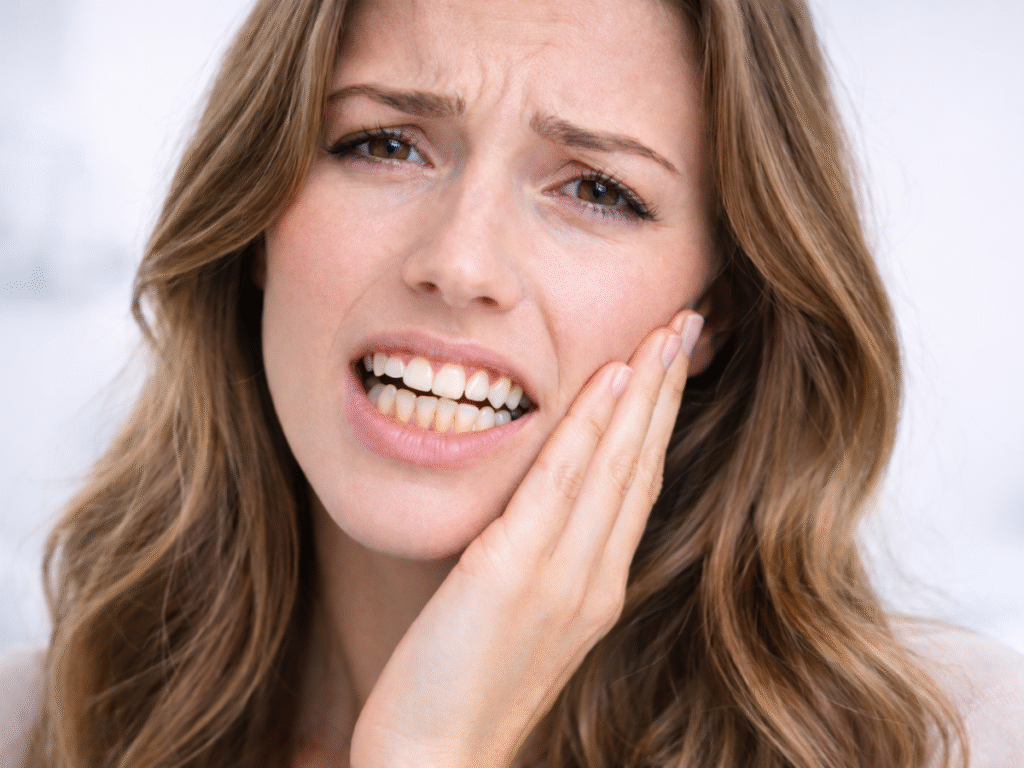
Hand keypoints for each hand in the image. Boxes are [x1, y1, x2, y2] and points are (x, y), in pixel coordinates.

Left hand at [349, 310, 702, 767]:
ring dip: (642, 392)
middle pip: (642, 465)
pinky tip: (608, 380)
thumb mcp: (516, 616)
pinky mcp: (513, 575)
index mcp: (595, 587)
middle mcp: (594, 579)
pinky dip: (590, 429)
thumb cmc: (463, 686)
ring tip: (665, 332)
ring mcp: (561, 578)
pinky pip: (560, 486)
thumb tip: (537, 506)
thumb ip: (539, 561)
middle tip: (689, 323)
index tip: (672, 363)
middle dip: (667, 389)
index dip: (660, 420)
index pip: (638, 486)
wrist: (433, 761)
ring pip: (615, 466)